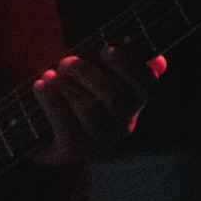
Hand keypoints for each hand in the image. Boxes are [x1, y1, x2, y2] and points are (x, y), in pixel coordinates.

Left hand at [30, 47, 165, 165]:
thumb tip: (160, 61)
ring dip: (68, 87)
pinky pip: (67, 126)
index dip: (130, 68)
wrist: (42, 130)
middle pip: (115, 96)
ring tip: (50, 75)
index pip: (149, 88)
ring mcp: (100, 140)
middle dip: (87, 73)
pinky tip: (40, 86)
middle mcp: (123, 124)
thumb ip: (123, 66)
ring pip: (91, 111)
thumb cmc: (74, 94)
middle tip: (65, 63)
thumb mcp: (97, 77)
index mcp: (133, 102)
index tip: (105, 50)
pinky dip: (52, 101)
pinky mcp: (75, 151)